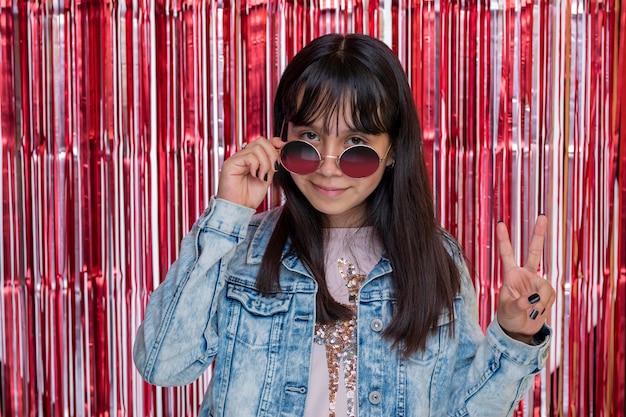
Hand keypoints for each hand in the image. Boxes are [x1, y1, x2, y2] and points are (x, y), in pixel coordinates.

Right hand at [216, 137, 284, 208]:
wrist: (239, 208)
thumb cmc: (250, 197)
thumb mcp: (267, 177)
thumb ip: (272, 164)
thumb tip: (280, 150)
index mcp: (251, 158)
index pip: (263, 142)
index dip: (275, 142)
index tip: (283, 148)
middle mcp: (243, 156)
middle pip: (261, 141)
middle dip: (272, 154)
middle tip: (273, 168)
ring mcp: (236, 158)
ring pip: (257, 148)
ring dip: (265, 163)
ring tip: (262, 176)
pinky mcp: (230, 163)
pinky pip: (249, 156)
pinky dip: (256, 165)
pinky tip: (255, 175)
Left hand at [496, 215, 554, 342]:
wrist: (520, 330)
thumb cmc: (508, 317)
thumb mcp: (508, 311)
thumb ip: (518, 303)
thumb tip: (532, 297)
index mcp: (510, 275)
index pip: (507, 254)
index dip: (503, 239)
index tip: (500, 222)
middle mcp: (525, 275)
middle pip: (533, 252)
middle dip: (538, 234)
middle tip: (542, 216)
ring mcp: (537, 283)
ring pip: (544, 286)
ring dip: (539, 302)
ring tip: (530, 311)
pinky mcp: (547, 292)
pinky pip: (549, 296)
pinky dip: (544, 306)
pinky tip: (537, 312)